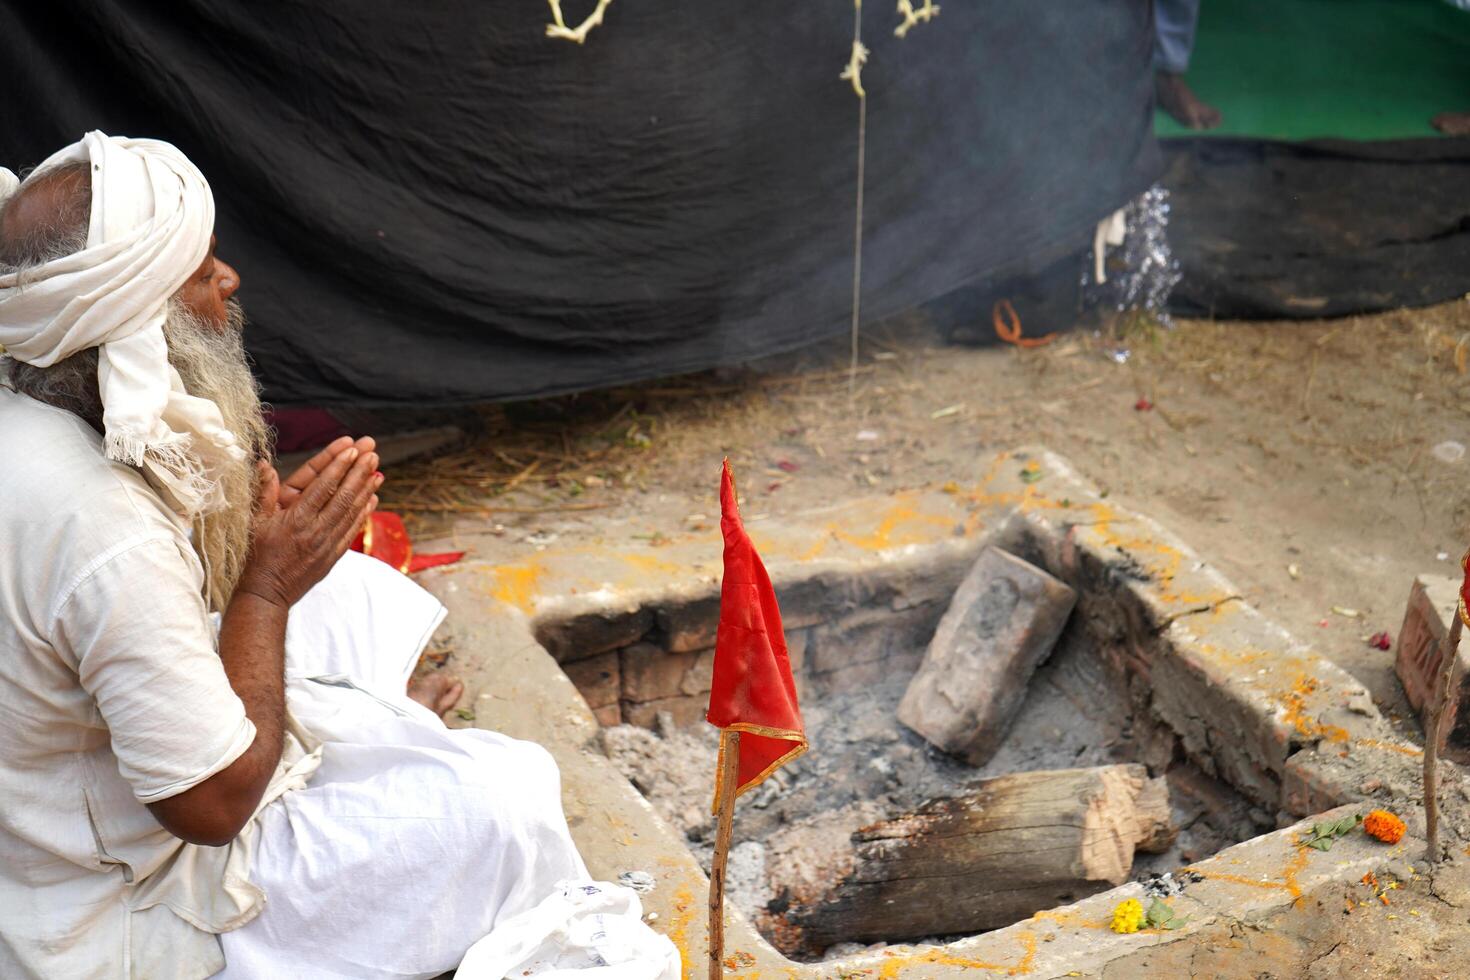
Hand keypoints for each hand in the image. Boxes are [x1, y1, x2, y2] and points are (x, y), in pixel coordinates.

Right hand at [237, 443, 382, 607]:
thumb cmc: (255, 556)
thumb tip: (265, 464)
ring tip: (378, 471)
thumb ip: (263, 493)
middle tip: (372, 452)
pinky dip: (364, 513)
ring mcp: (327, 544)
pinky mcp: (333, 555)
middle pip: (343, 496)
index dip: (339, 466)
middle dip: (359, 472)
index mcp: (296, 519)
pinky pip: (352, 530)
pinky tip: (372, 498)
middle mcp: (315, 530)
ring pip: (351, 512)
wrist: (266, 594)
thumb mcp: (254, 523)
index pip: (322, 487)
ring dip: (366, 490)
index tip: (352, 449)